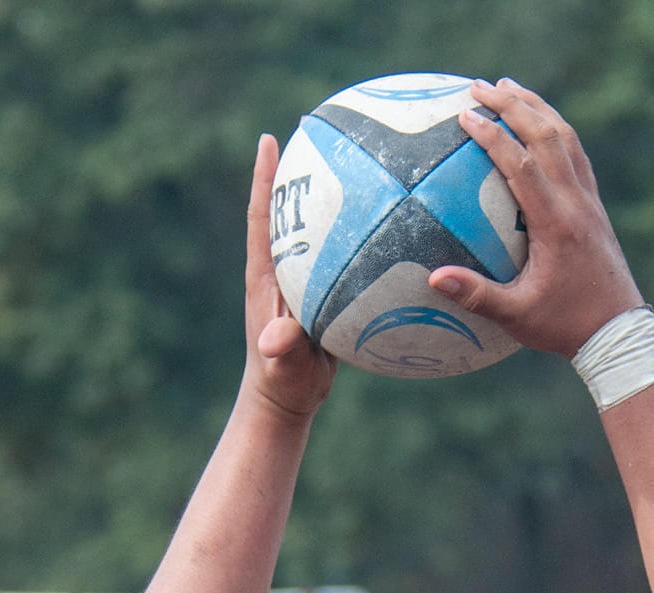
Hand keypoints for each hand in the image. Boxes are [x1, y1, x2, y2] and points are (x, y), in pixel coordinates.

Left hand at [242, 134, 335, 420]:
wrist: (287, 400)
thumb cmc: (282, 383)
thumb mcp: (283, 365)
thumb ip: (281, 349)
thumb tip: (275, 340)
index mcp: (267, 275)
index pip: (264, 216)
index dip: (265, 178)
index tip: (269, 139)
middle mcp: (283, 267)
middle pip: (291, 208)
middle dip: (301, 170)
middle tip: (318, 131)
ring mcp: (303, 277)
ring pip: (318, 228)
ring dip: (334, 197)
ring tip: (359, 162)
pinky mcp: (322, 291)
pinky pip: (341, 254)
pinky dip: (358, 236)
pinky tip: (389, 225)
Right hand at [428, 79, 642, 358]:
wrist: (618, 332)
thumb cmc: (564, 327)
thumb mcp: (517, 317)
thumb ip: (476, 296)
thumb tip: (433, 278)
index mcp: (555, 223)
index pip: (520, 164)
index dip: (492, 135)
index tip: (465, 115)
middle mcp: (576, 202)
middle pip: (545, 135)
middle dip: (512, 105)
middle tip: (480, 85)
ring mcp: (590, 201)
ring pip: (566, 137)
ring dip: (537, 108)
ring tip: (509, 89)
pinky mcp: (596, 207)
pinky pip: (576, 154)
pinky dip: (555, 130)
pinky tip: (539, 125)